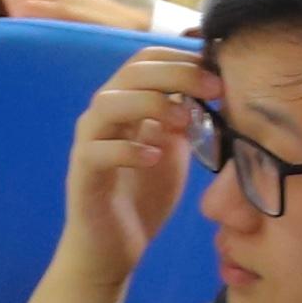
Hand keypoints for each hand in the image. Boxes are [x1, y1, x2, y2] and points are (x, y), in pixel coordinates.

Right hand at [69, 48, 206, 259]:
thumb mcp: (176, 146)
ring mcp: (89, 142)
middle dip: (177, 73)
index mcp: (127, 102)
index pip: (146, 58)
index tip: (219, 68)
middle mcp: (103, 114)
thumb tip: (218, 85)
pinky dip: (128, 150)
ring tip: (185, 120)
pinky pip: (97, 151)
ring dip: (150, 104)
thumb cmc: (145, 192)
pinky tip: (155, 157)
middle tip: (215, 88)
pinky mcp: (82, 174)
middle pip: (131, 72)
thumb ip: (190, 115)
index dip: (181, 56)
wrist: (113, 246)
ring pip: (108, 103)